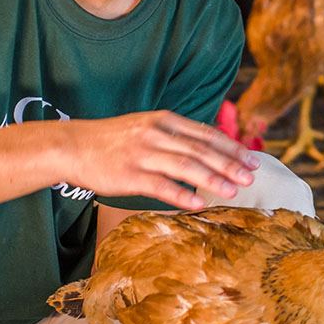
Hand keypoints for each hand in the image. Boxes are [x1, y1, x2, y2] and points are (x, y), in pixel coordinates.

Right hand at [63, 111, 259, 209]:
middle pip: (200, 150)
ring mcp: (142, 154)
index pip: (205, 134)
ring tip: (233, 190)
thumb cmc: (112, 140)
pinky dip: (182, 195)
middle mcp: (156, 134)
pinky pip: (160, 186)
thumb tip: (209, 148)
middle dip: (229, 164)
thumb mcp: (146, 126)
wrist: (72, 146)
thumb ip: (175, 135)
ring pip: (185, 167)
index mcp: (163, 120)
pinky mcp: (129, 176)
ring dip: (213, 179)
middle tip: (250, 178)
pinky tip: (199, 204)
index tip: (252, 160)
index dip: (231, 147)